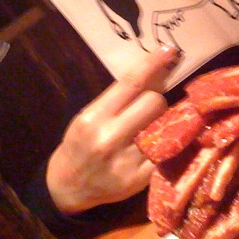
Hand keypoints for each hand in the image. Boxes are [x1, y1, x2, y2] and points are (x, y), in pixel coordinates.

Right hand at [45, 45, 179, 213]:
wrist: (69, 187)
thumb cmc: (81, 144)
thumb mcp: (90, 117)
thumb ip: (118, 99)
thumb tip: (155, 74)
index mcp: (94, 118)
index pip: (131, 83)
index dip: (153, 64)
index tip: (169, 51)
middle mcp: (110, 139)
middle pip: (155, 103)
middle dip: (156, 100)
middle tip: (148, 109)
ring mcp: (127, 162)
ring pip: (165, 126)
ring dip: (163, 122)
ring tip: (151, 128)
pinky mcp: (141, 180)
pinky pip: (168, 151)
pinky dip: (168, 143)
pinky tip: (160, 143)